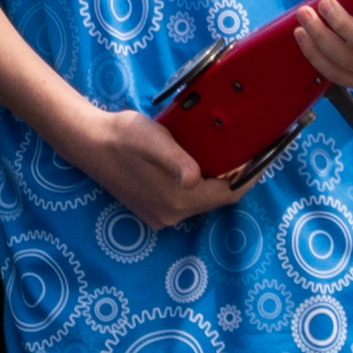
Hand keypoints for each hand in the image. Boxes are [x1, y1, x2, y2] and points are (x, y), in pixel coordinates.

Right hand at [58, 104, 242, 230]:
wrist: (88, 143)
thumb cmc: (122, 136)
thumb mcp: (153, 139)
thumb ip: (176, 159)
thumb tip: (194, 178)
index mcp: (177, 199)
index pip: (227, 194)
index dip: (248, 177)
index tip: (264, 157)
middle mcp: (172, 215)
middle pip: (216, 199)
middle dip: (233, 178)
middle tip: (246, 152)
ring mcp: (161, 216)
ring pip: (202, 201)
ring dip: (215, 182)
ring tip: (225, 156)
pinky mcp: (152, 211)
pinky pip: (186, 202)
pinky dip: (198, 187)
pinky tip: (197, 166)